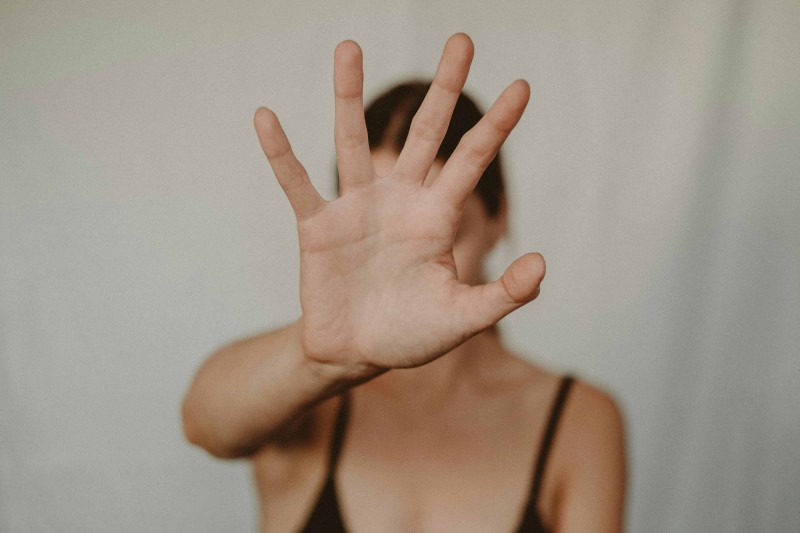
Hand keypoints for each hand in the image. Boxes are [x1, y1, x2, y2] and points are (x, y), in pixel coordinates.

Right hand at [253, 34, 544, 373]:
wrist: (356, 354)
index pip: (472, 161)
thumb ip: (503, 295)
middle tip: (462, 40)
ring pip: (352, 140)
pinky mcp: (317, 226)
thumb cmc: (411, 334)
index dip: (497, 126)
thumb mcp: (462, 318)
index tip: (524, 86)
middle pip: (425, 134)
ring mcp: (356, 208)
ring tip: (349, 46)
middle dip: (443, 89)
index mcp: (436, 217)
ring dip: (349, 95)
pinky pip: (296, 183)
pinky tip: (266, 116)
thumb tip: (542, 264)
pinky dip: (281, 153)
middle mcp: (399, 200)